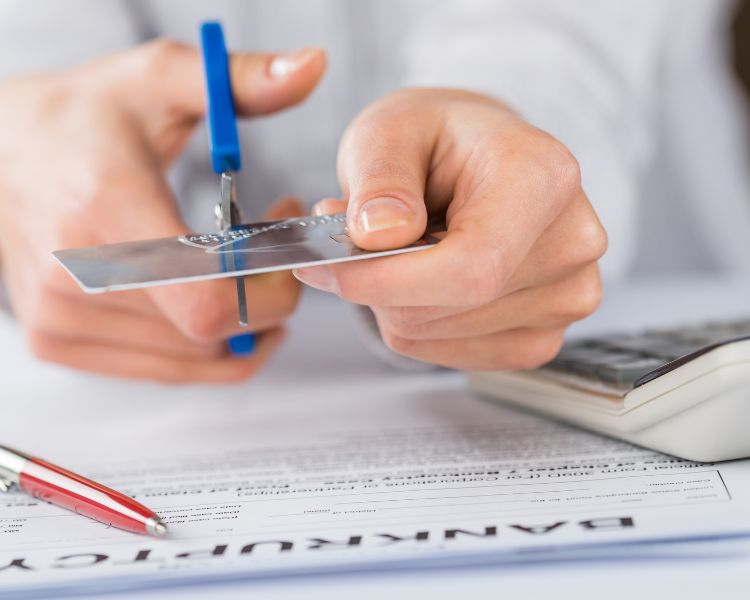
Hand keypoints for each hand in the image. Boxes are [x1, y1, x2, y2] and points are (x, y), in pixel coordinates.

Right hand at [0, 40, 325, 381]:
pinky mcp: (59, 341)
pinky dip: (206, 347)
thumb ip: (243, 80)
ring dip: (239, 323)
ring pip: (195, 359)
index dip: (270, 291)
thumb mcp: (162, 80)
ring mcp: (61, 317)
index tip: (286, 250)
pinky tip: (212, 299)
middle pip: (211, 333)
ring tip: (242, 267)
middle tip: (273, 253)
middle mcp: (75, 275)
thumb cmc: (87, 117)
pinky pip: (165, 370)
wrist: (3, 152)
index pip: (211, 299)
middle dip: (265, 298)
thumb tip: (314, 66)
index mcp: (106, 209)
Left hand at [295, 89, 605, 369]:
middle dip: (377, 282)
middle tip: (350, 238)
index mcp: (543, 178)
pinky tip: (424, 279)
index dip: (389, 280)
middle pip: (449, 306)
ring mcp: (566, 297)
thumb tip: (379, 235)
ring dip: (393, 300)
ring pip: (437, 333)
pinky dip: (416, 323)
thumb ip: (380, 178)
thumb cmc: (437, 140)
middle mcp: (571, 242)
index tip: (328, 269)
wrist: (478, 160)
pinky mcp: (543, 335)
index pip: (471, 265)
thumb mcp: (390, 130)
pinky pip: (451, 354)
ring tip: (398, 247)